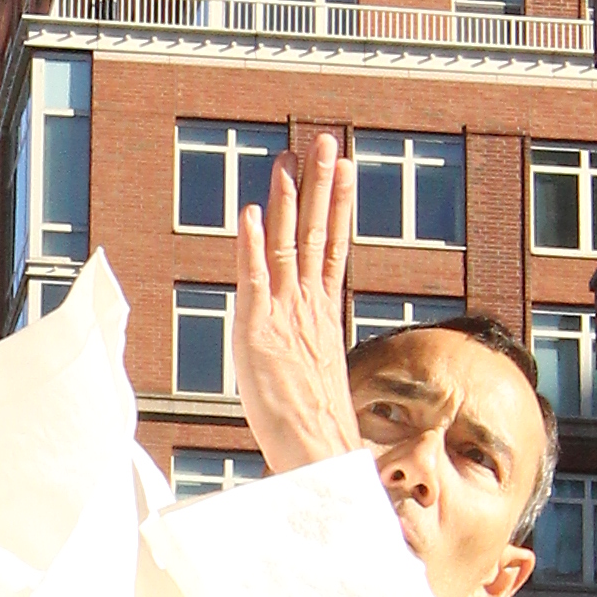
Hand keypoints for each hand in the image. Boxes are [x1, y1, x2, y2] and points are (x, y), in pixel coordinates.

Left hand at [225, 133, 364, 473]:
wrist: (316, 456)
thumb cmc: (312, 428)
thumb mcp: (310, 377)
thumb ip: (310, 352)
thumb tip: (312, 349)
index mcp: (321, 314)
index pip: (332, 246)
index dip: (336, 204)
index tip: (344, 168)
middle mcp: (306, 307)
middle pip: (317, 233)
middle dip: (322, 185)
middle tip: (326, 141)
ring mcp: (284, 316)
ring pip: (288, 245)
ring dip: (288, 200)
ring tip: (291, 159)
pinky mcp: (258, 331)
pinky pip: (256, 279)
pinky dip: (252, 244)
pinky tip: (252, 211)